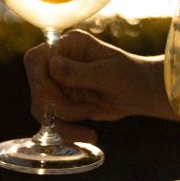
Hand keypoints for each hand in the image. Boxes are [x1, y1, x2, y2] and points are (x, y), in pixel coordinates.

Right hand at [24, 29, 176, 142]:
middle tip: (88, 111)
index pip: (36, 59)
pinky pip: (53, 122)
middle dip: (60, 106)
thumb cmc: (131, 75)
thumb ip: (79, 72)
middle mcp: (59, 62)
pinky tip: (89, 136)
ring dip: (66, 121)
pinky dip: (67, 132)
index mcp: (69, 45)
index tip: (55, 97)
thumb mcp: (109, 74)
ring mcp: (58, 83)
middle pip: (38, 88)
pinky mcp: (62, 102)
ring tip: (94, 116)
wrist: (143, 93)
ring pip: (42, 109)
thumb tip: (52, 65)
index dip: (38, 80)